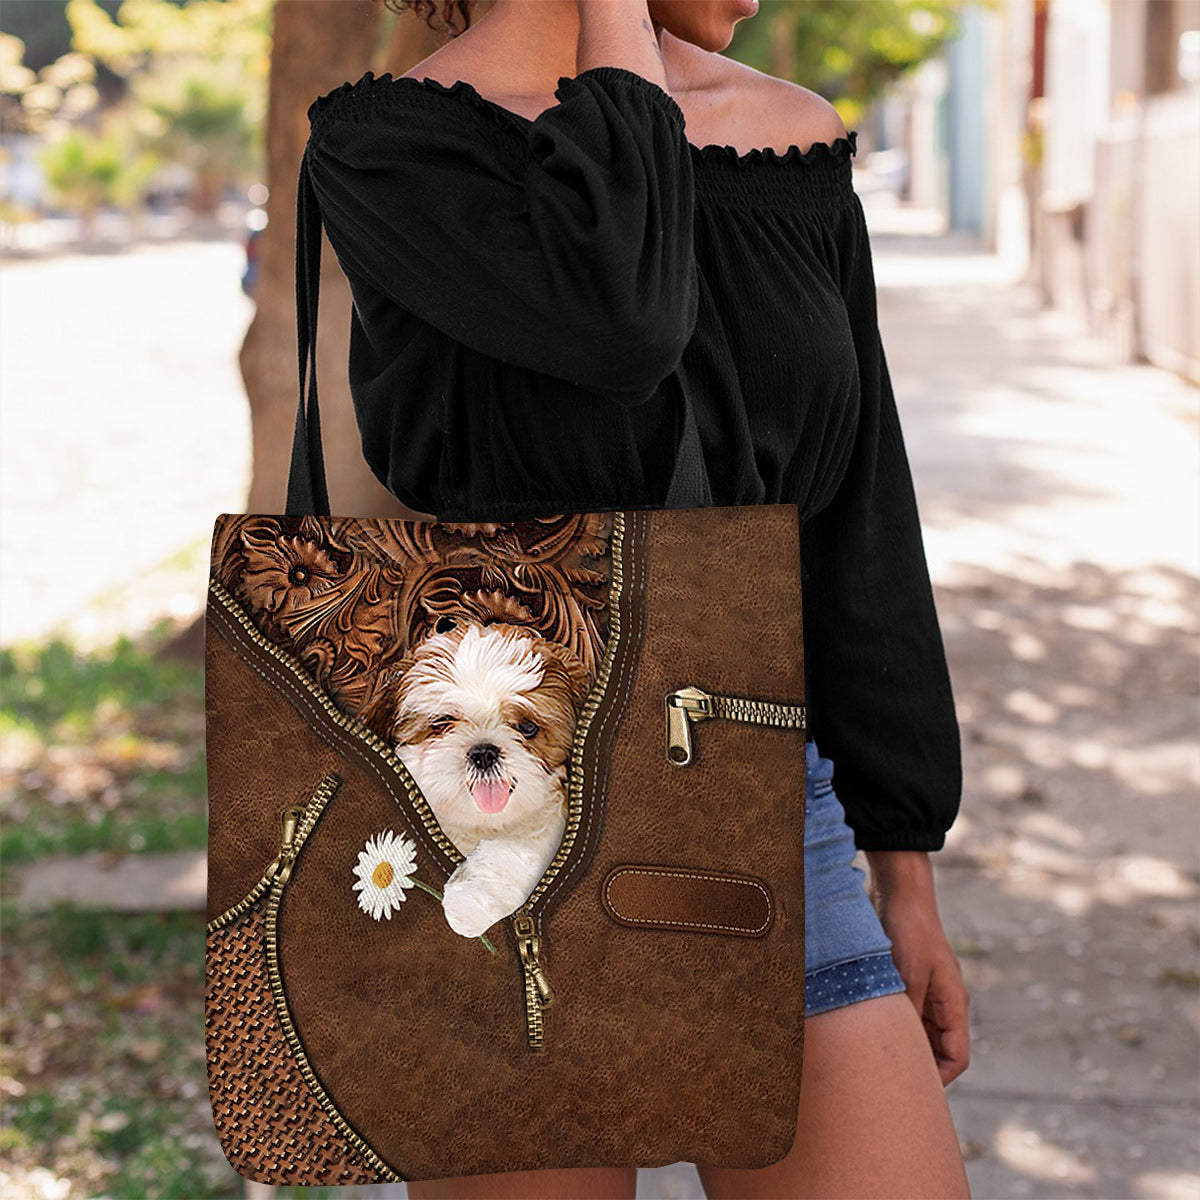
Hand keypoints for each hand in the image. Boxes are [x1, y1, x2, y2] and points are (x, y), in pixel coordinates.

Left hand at [866, 852, 971, 1085]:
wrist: (901, 892)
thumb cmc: (909, 930)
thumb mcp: (908, 973)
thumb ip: (909, 1011)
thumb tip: (902, 1047)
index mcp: (953, 1003)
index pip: (956, 1057)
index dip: (938, 1078)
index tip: (910, 1088)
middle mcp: (943, 1002)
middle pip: (937, 1049)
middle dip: (917, 1065)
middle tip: (885, 1078)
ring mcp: (926, 992)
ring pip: (918, 1033)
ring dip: (901, 1044)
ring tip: (872, 1057)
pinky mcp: (909, 982)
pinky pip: (904, 1015)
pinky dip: (890, 1025)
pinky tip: (866, 1030)